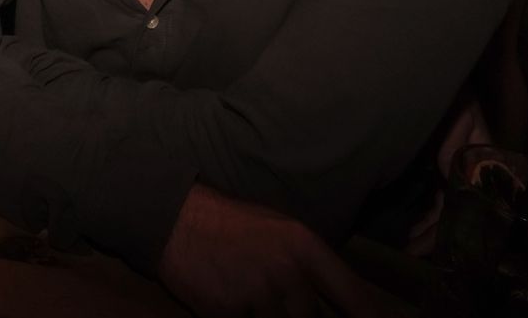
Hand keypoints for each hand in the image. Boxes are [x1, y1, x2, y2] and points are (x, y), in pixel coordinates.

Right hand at [158, 186, 402, 317]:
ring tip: (249, 293)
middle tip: (274, 295)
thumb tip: (329, 305)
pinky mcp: (229, 313)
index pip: (353, 296)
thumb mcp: (281, 233)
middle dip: (297, 315)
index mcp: (305, 247)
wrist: (174, 219)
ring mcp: (259, 294)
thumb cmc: (231, 224)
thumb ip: (309, 268)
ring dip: (268, 317)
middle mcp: (287, 272)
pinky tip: (231, 301)